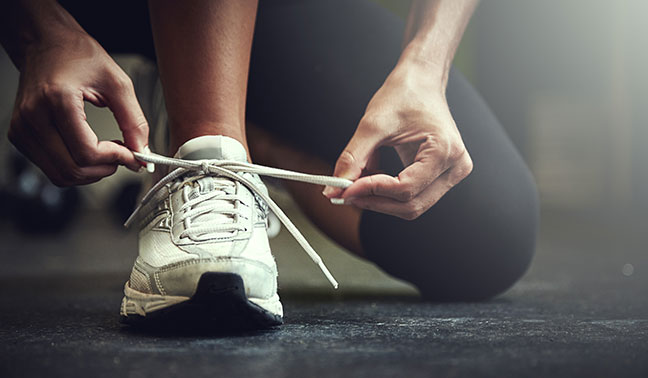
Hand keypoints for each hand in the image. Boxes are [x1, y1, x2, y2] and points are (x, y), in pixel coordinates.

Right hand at [8, 31, 148, 185]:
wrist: (45, 43)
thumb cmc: (76, 54)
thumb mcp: (117, 83)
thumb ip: (134, 121)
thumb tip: (143, 152)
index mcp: (56, 100)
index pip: (87, 152)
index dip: (116, 159)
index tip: (133, 155)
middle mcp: (33, 117)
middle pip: (73, 169)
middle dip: (105, 169)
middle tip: (123, 155)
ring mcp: (22, 129)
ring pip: (61, 175)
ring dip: (91, 172)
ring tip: (107, 152)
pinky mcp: (20, 136)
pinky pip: (51, 168)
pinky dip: (76, 167)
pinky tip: (89, 150)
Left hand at [323, 63, 472, 219]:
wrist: (421, 82)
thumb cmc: (403, 95)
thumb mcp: (372, 125)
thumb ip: (353, 159)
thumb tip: (334, 189)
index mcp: (445, 150)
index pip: (405, 189)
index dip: (372, 192)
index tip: (345, 190)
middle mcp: (456, 166)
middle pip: (411, 204)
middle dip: (375, 201)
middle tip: (346, 193)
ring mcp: (452, 173)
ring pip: (412, 205)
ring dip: (381, 199)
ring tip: (358, 182)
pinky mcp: (443, 176)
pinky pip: (414, 196)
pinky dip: (388, 193)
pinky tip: (372, 177)